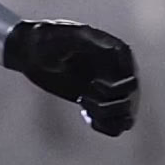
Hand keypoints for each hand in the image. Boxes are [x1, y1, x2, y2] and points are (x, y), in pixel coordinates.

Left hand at [2, 17, 138, 138]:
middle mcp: (119, 72)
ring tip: (86, 109)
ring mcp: (111, 88)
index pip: (132, 81)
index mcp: (117, 53)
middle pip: (130, 102)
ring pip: (126, 117)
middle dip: (109, 107)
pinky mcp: (99, 101)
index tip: (93, 84)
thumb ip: (86, 42)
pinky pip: (115, 125)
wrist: (32, 51)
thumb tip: (113, 51)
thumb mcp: (64, 37)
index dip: (117, 90)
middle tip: (84, 99)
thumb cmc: (47, 39)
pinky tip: (85, 116)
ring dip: (108, 119)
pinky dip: (104, 127)